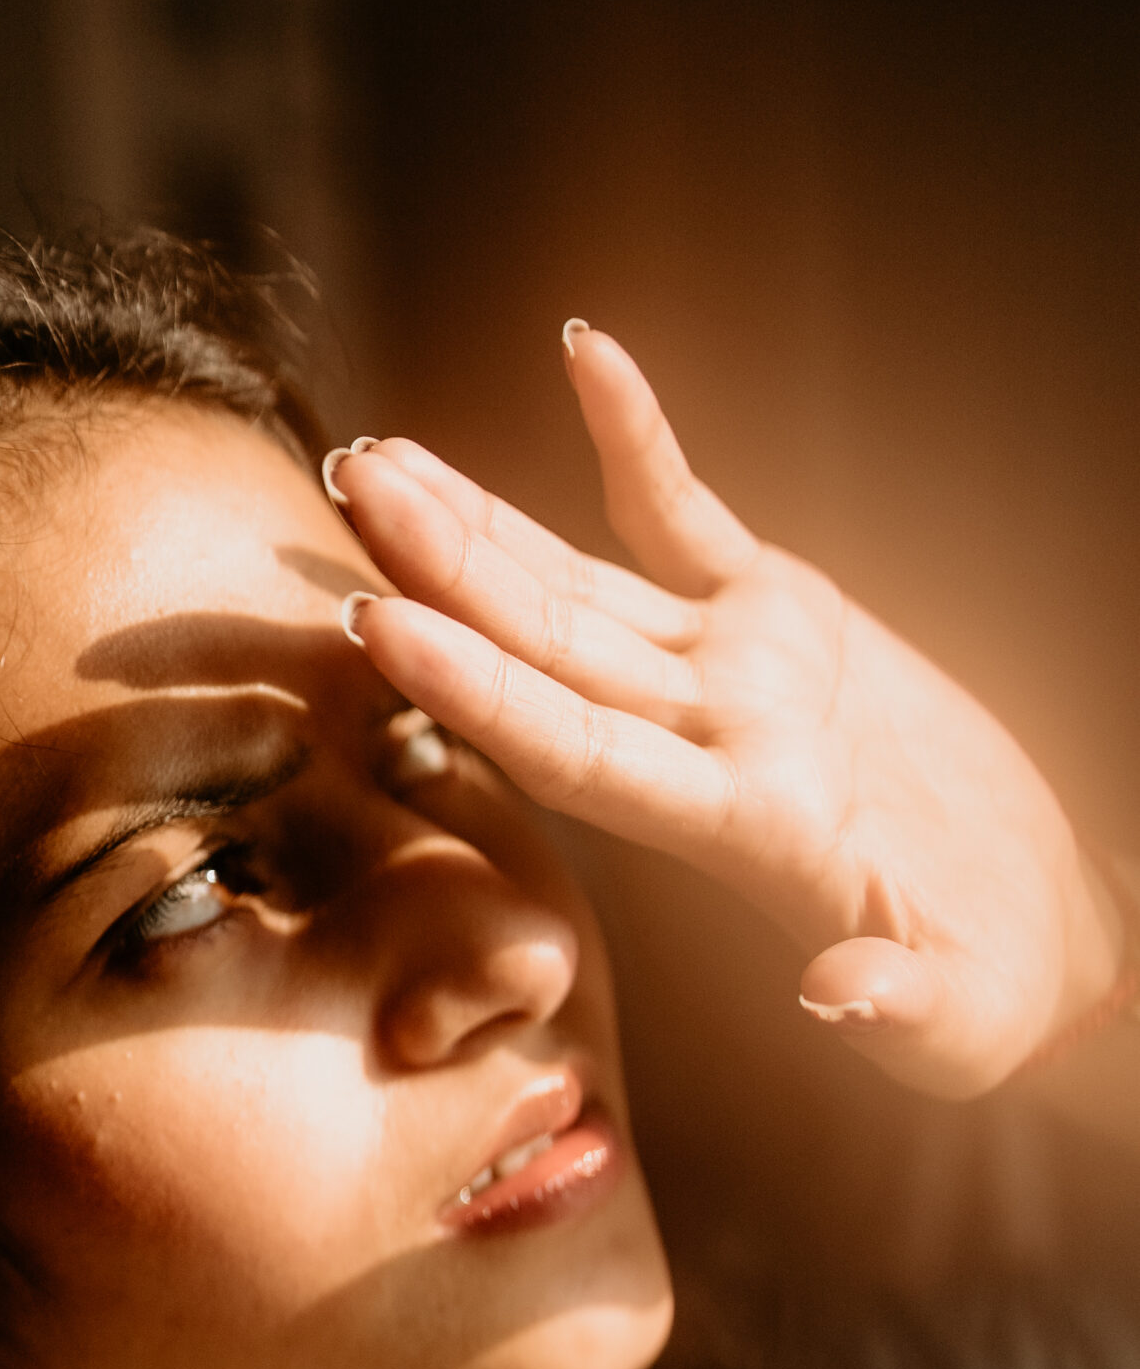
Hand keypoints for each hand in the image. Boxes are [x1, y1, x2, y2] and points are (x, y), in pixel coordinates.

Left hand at [330, 329, 1122, 1098]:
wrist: (1024, 943)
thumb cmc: (992, 995)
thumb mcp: (959, 1018)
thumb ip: (901, 1005)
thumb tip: (844, 993)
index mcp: (740, 829)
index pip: (573, 752)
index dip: (475, 687)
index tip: (379, 622)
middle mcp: (712, 743)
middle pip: (546, 647)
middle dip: (442, 566)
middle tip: (344, 483)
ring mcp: (738, 675)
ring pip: (580, 583)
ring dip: (482, 517)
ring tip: (383, 451)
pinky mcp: (784, 618)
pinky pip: (686, 516)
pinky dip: (637, 440)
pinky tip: (583, 350)